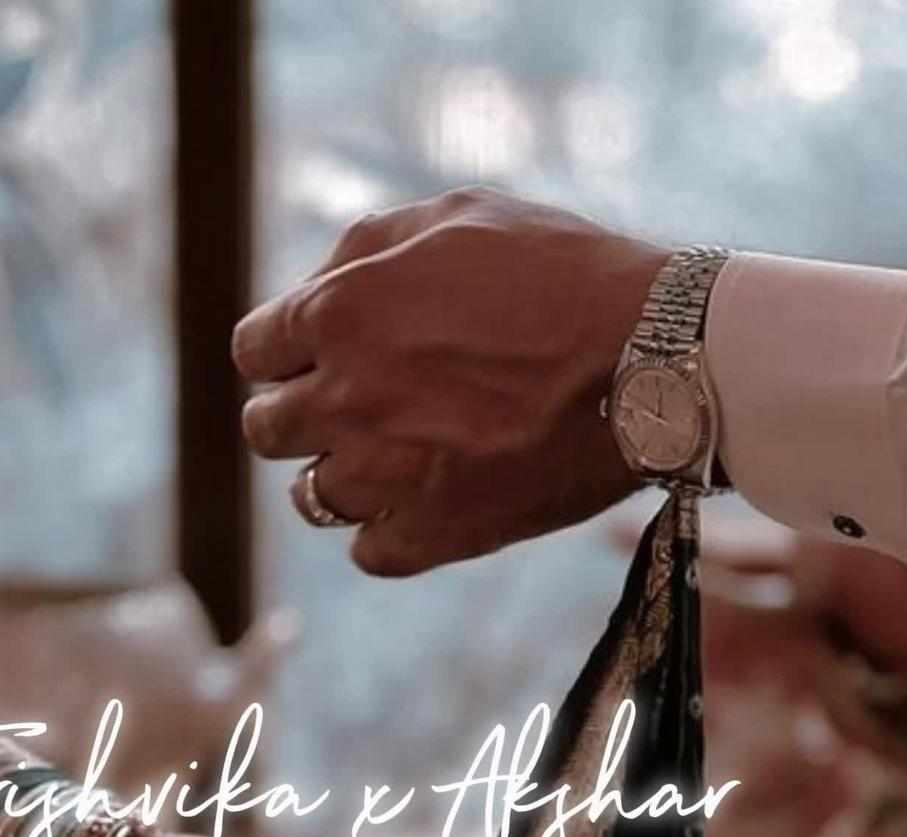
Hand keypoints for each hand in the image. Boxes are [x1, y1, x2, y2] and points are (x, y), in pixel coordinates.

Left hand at [234, 187, 669, 576]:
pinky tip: (421, 502)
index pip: (253, 349)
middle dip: (297, 413)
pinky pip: (368, 550)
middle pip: (267, 429)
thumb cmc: (563, 275)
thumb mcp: (459, 216)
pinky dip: (384, 531)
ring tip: (394, 455)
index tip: (313, 355)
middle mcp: (344, 400)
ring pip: (311, 497)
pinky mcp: (432, 536)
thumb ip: (366, 247)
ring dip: (341, 474)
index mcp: (338, 314)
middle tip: (350, 406)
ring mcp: (384, 477)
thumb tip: (313, 287)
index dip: (283, 349)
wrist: (652, 360)